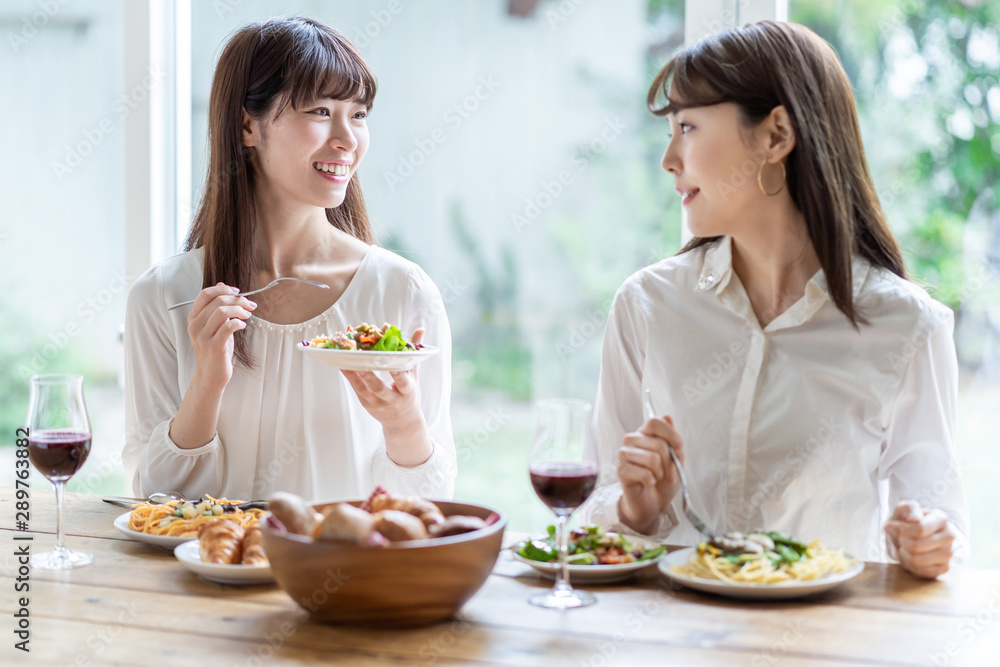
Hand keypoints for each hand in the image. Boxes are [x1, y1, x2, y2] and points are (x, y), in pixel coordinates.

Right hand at [186, 283, 255, 390]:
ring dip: (239, 310)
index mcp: (194, 318)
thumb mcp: (215, 325)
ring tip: (248, 315)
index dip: (224, 290)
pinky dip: (238, 323)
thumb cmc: (215, 349)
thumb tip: (223, 285)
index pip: (205, 294)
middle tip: (250, 305)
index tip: (238, 292)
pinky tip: (243, 325)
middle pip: (217, 301)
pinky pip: (228, 327)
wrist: (211, 375)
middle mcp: (195, 325)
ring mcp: (203, 336)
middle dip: (238, 300)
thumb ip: (217, 306)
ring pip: (222, 311)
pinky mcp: (214, 346)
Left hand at [341, 328, 431, 465]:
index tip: (392, 361)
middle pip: (379, 387)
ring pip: (364, 389)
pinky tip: (343, 367)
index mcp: (407, 391)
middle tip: (360, 360)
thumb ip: (414, 353)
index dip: (398, 372)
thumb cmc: (409, 395)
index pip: (402, 381)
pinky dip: (350, 378)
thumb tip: (420, 328)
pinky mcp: (367, 405)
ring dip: (354, 375)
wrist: (403, 423)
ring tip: (345, 361)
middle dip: (369, 374)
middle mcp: (392, 399)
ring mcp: (378, 403)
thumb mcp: (415, 376)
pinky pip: (357, 390)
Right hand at [617, 414, 684, 534]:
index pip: (654, 422)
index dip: (670, 434)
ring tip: (657, 477)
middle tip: (670, 474)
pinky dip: (652, 481)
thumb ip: (672, 440)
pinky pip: (644, 473)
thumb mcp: (676, 459)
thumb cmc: (664, 479)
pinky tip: (648, 482)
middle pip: (658, 444)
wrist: (653, 502)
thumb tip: (668, 417)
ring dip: (661, 473)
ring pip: (652, 459)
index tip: (680, 447)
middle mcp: (632, 440)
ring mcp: (624, 454)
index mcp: (645, 433)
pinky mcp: (621, 470)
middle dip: (670, 463)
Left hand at [884, 500, 957, 578]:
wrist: (908, 536)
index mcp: (941, 518)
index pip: (920, 529)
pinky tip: (910, 557)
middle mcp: (949, 536)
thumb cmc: (905, 521)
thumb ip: (908, 509)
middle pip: (917, 546)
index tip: (891, 527)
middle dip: (902, 543)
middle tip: (900, 539)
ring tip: (904, 548)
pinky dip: (910, 566)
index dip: (901, 531)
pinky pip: (921, 572)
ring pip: (917, 560)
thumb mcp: (903, 509)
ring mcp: (949, 553)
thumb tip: (915, 519)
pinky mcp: (944, 567)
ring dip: (904, 554)